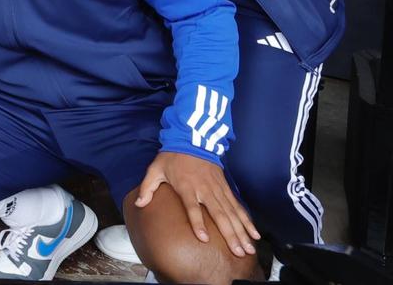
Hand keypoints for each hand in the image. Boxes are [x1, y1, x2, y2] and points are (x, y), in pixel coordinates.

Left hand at [134, 151, 259, 257]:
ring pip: (232, 213)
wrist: (193, 139)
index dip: (198, 222)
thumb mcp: (155, 169)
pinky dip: (247, 220)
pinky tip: (254, 233)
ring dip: (242, 231)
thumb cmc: (172, 157)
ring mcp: (218, 189)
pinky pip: (238, 207)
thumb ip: (147, 187)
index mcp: (187, 186)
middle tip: (237, 252)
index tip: (203, 238)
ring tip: (249, 248)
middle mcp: (205, 190)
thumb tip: (138, 204)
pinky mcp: (226, 188)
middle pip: (219, 214)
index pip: (192, 207)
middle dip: (230, 234)